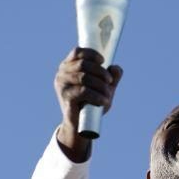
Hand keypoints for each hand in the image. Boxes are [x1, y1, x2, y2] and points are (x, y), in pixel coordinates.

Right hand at [53, 47, 123, 161]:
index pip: (77, 52)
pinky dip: (97, 96)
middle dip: (101, 72)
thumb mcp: (103, 88)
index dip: (91, 54)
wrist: (80, 126)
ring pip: (85, 77)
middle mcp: (62, 73)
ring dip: (101, 85)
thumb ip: (111, 77)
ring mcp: (62, 85)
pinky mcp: (65, 97)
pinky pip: (83, 91)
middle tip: (110, 81)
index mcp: (68, 67)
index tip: (103, 61)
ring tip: (108, 94)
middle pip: (83, 64)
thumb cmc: (90, 103)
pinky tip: (104, 101)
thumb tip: (116, 68)